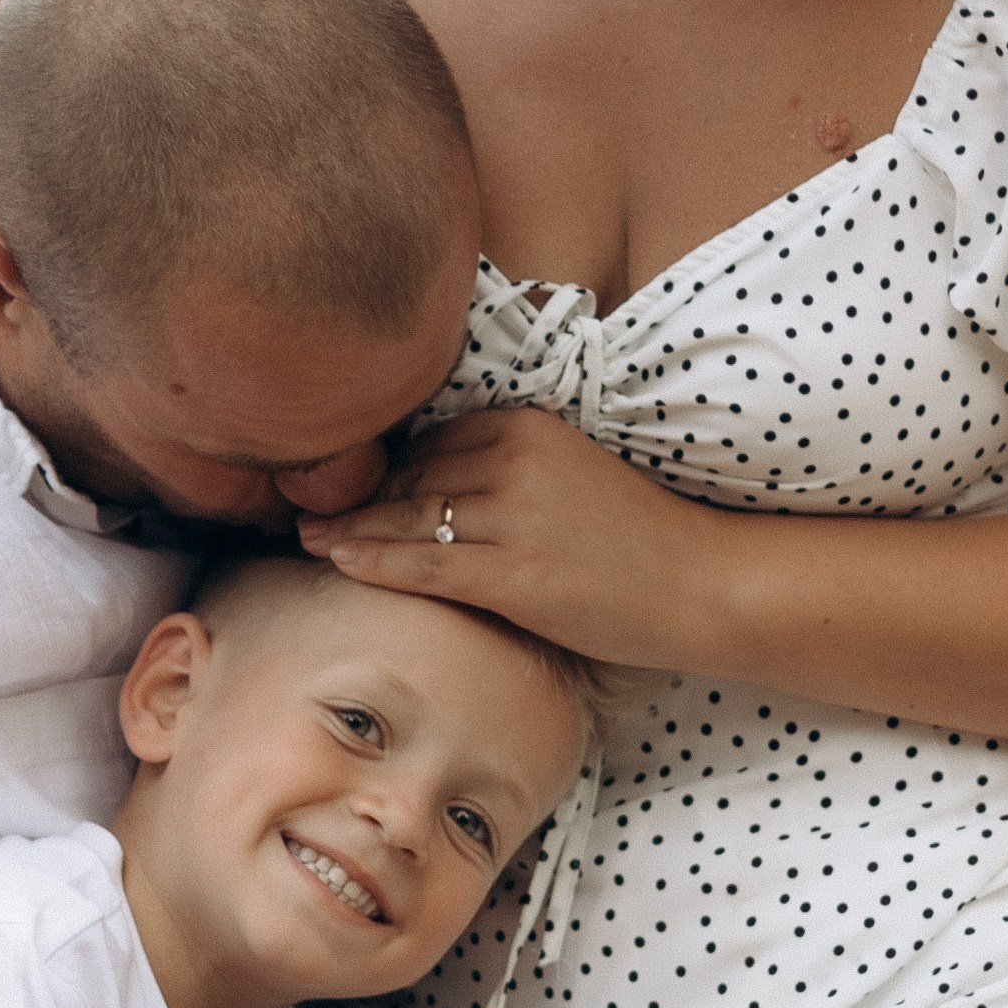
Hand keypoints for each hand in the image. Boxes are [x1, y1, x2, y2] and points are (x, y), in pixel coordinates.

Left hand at [298, 407, 704, 664]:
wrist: (701, 583)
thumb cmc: (638, 537)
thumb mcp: (570, 473)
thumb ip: (508, 466)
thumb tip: (436, 483)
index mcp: (528, 424)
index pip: (432, 441)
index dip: (388, 470)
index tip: (352, 488)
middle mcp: (515, 459)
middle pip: (411, 476)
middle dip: (360, 498)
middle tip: (308, 509)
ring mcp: (513, 516)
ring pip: (407, 518)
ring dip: (349, 529)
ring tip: (306, 536)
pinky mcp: (514, 572)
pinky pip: (422, 562)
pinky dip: (371, 559)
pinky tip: (335, 559)